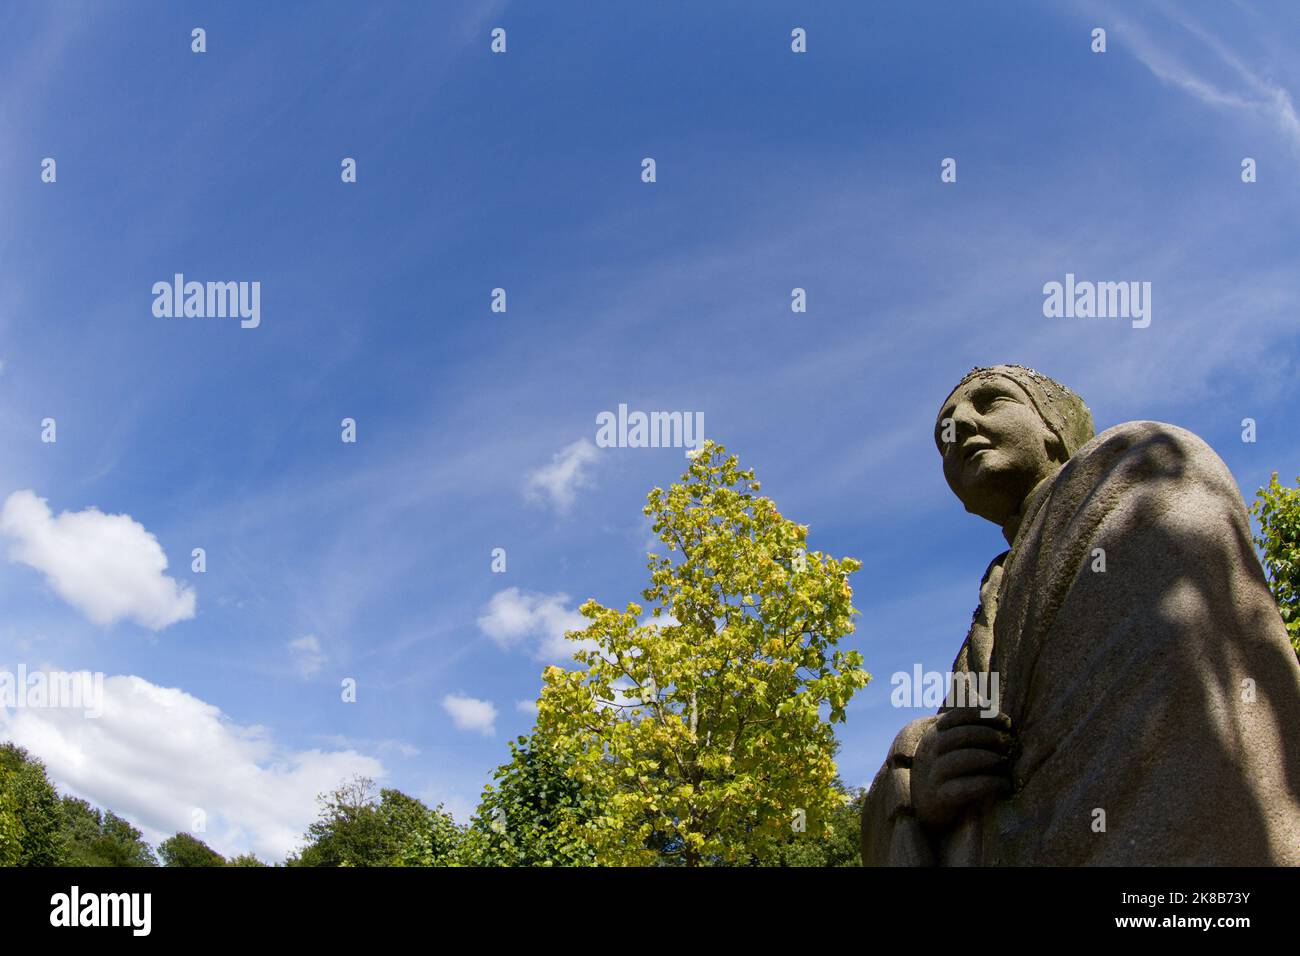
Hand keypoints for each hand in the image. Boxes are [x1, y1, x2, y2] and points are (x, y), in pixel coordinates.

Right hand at [912, 707, 1013, 830]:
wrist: (926, 807)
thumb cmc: (949, 770)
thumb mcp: (950, 745)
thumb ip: (965, 726)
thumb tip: (988, 704)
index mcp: (935, 734)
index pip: (955, 717)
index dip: (981, 715)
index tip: (1006, 720)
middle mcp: (930, 752)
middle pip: (956, 737)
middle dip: (986, 735)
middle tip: (1007, 742)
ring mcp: (933, 775)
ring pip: (957, 761)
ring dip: (985, 758)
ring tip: (1004, 760)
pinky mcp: (940, 798)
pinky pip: (964, 788)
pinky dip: (988, 784)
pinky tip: (1004, 784)